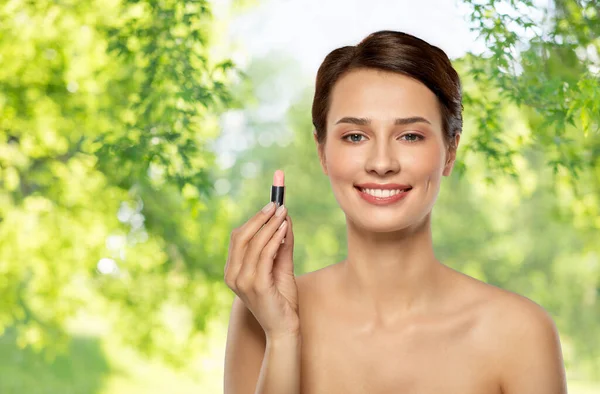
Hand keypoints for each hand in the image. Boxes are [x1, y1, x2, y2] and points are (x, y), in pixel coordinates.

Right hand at [224, 201, 298, 339]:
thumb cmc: (281, 300)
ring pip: (254, 243)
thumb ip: (281, 245)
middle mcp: (232, 275)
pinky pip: (264, 255)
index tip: (271, 202)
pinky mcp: (256, 285)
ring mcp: (242, 281)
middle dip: (260, 217)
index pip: (238, 237)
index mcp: (233, 270)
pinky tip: (285, 228)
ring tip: (284, 212)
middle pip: (241, 236)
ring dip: (270, 225)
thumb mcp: (280, 267)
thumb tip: (285, 218)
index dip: (254, 218)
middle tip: (277, 203)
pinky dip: (275, 238)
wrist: (285, 329)